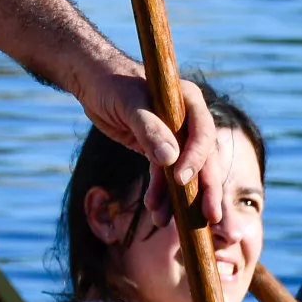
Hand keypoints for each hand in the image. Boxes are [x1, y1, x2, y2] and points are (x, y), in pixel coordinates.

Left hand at [73, 57, 228, 230]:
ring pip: (184, 172)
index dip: (196, 158)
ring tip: (163, 221)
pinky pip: (164, 175)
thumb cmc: (111, 83)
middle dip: (205, 189)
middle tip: (209, 217)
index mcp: (188, 100)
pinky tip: (154, 210)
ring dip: (177, 198)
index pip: (202, 133)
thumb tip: (171, 159)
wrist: (92, 80)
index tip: (180, 180)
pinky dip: (161, 193)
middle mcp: (188, 119)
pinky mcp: (158, 148)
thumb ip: (149, 128)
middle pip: (203, 158)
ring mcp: (175, 135)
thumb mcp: (127, 103)